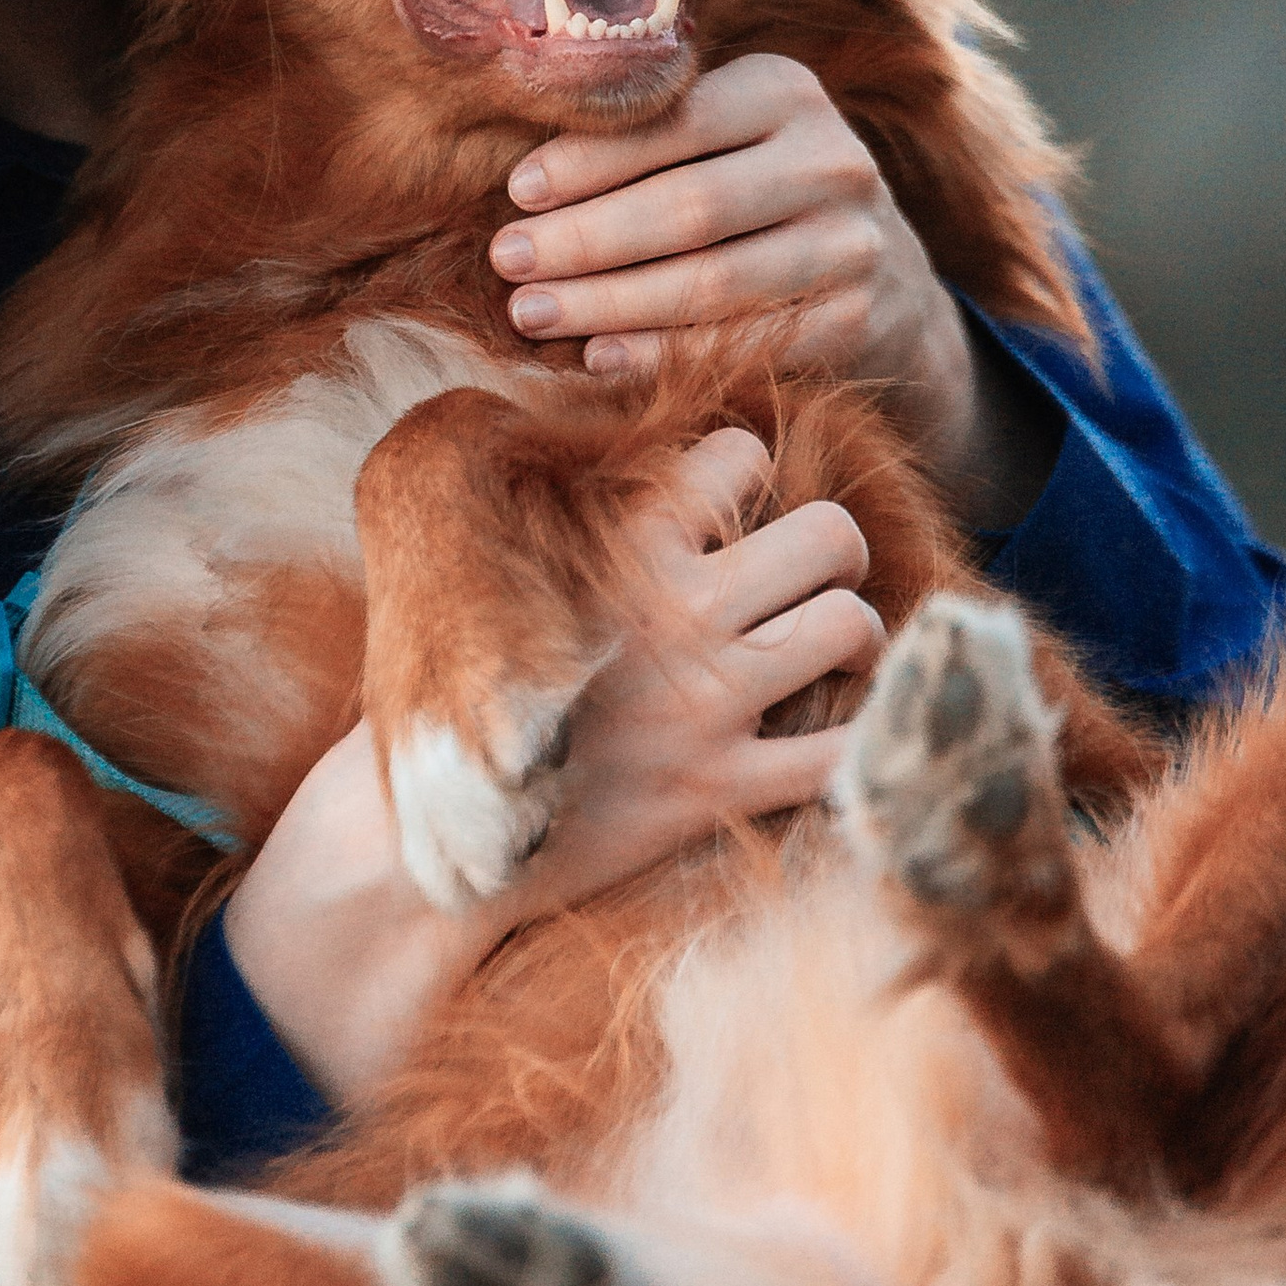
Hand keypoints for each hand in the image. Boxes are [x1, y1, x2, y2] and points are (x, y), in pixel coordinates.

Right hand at [223, 431, 881, 1104]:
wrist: (432, 833)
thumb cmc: (455, 697)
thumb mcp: (495, 578)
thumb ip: (572, 527)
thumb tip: (614, 469)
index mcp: (619, 547)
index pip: (739, 453)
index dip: (749, 473)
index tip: (732, 509)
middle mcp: (677, 614)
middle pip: (831, 533)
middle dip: (835, 550)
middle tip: (812, 577)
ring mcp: (705, 705)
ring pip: (851, 626)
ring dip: (853, 637)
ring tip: (828, 651)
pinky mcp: (718, 790)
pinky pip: (839, 753)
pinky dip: (853, 742)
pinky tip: (831, 737)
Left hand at [489, 51, 1054, 521]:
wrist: (884, 277)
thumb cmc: (755, 193)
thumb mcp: (724, 137)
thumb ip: (649, 139)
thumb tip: (521, 185)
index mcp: (787, 91)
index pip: (676, 123)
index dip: (591, 160)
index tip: (516, 191)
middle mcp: (834, 161)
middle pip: (690, 207)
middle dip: (585, 238)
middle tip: (507, 261)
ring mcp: (853, 245)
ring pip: (712, 281)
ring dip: (608, 303)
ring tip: (530, 313)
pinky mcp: (856, 321)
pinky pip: (741, 343)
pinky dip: (661, 354)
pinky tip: (597, 358)